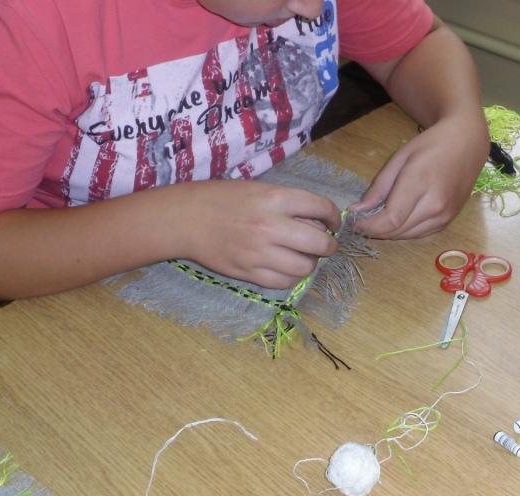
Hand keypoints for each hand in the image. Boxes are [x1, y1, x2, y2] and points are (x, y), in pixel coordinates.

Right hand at [176, 180, 340, 288]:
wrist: (185, 219)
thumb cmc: (223, 199)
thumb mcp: (259, 190)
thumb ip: (288, 204)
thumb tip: (318, 222)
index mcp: (274, 199)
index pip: (321, 208)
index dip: (334, 217)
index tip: (333, 223)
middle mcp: (270, 226)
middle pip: (320, 243)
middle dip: (329, 245)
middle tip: (324, 244)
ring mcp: (259, 253)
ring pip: (305, 268)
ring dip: (310, 263)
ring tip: (302, 256)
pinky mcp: (249, 273)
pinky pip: (284, 282)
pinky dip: (291, 276)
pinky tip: (286, 267)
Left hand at [350, 116, 487, 238]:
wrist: (467, 144)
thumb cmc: (431, 145)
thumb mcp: (400, 158)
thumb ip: (379, 187)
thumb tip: (358, 209)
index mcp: (420, 183)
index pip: (390, 219)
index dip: (368, 226)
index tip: (354, 222)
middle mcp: (436, 205)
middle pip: (397, 231)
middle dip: (375, 230)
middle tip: (362, 221)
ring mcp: (445, 216)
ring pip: (408, 236)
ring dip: (389, 233)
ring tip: (377, 220)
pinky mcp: (449, 221)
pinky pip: (420, 234)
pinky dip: (404, 231)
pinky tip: (397, 219)